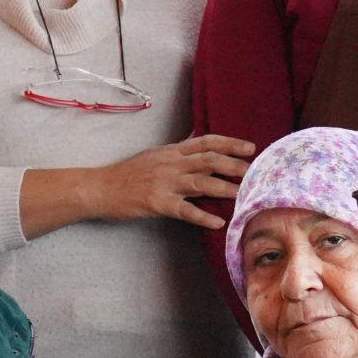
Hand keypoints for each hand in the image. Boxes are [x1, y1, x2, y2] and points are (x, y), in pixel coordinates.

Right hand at [98, 134, 255, 228]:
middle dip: (235, 165)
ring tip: (245, 195)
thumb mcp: (155, 153)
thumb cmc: (128, 172)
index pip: (206, 142)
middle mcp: (171, 163)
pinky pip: (185, 210)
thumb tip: (196, 135)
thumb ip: (178, 147)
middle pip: (210, 160)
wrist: (101, 187)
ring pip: (202, 183)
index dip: (230, 143)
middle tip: (256, 173)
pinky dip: (203, 216)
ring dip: (226, 188)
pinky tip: (218, 222)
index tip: (250, 147)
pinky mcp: (158, 203)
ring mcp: (165, 183)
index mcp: (172, 151)